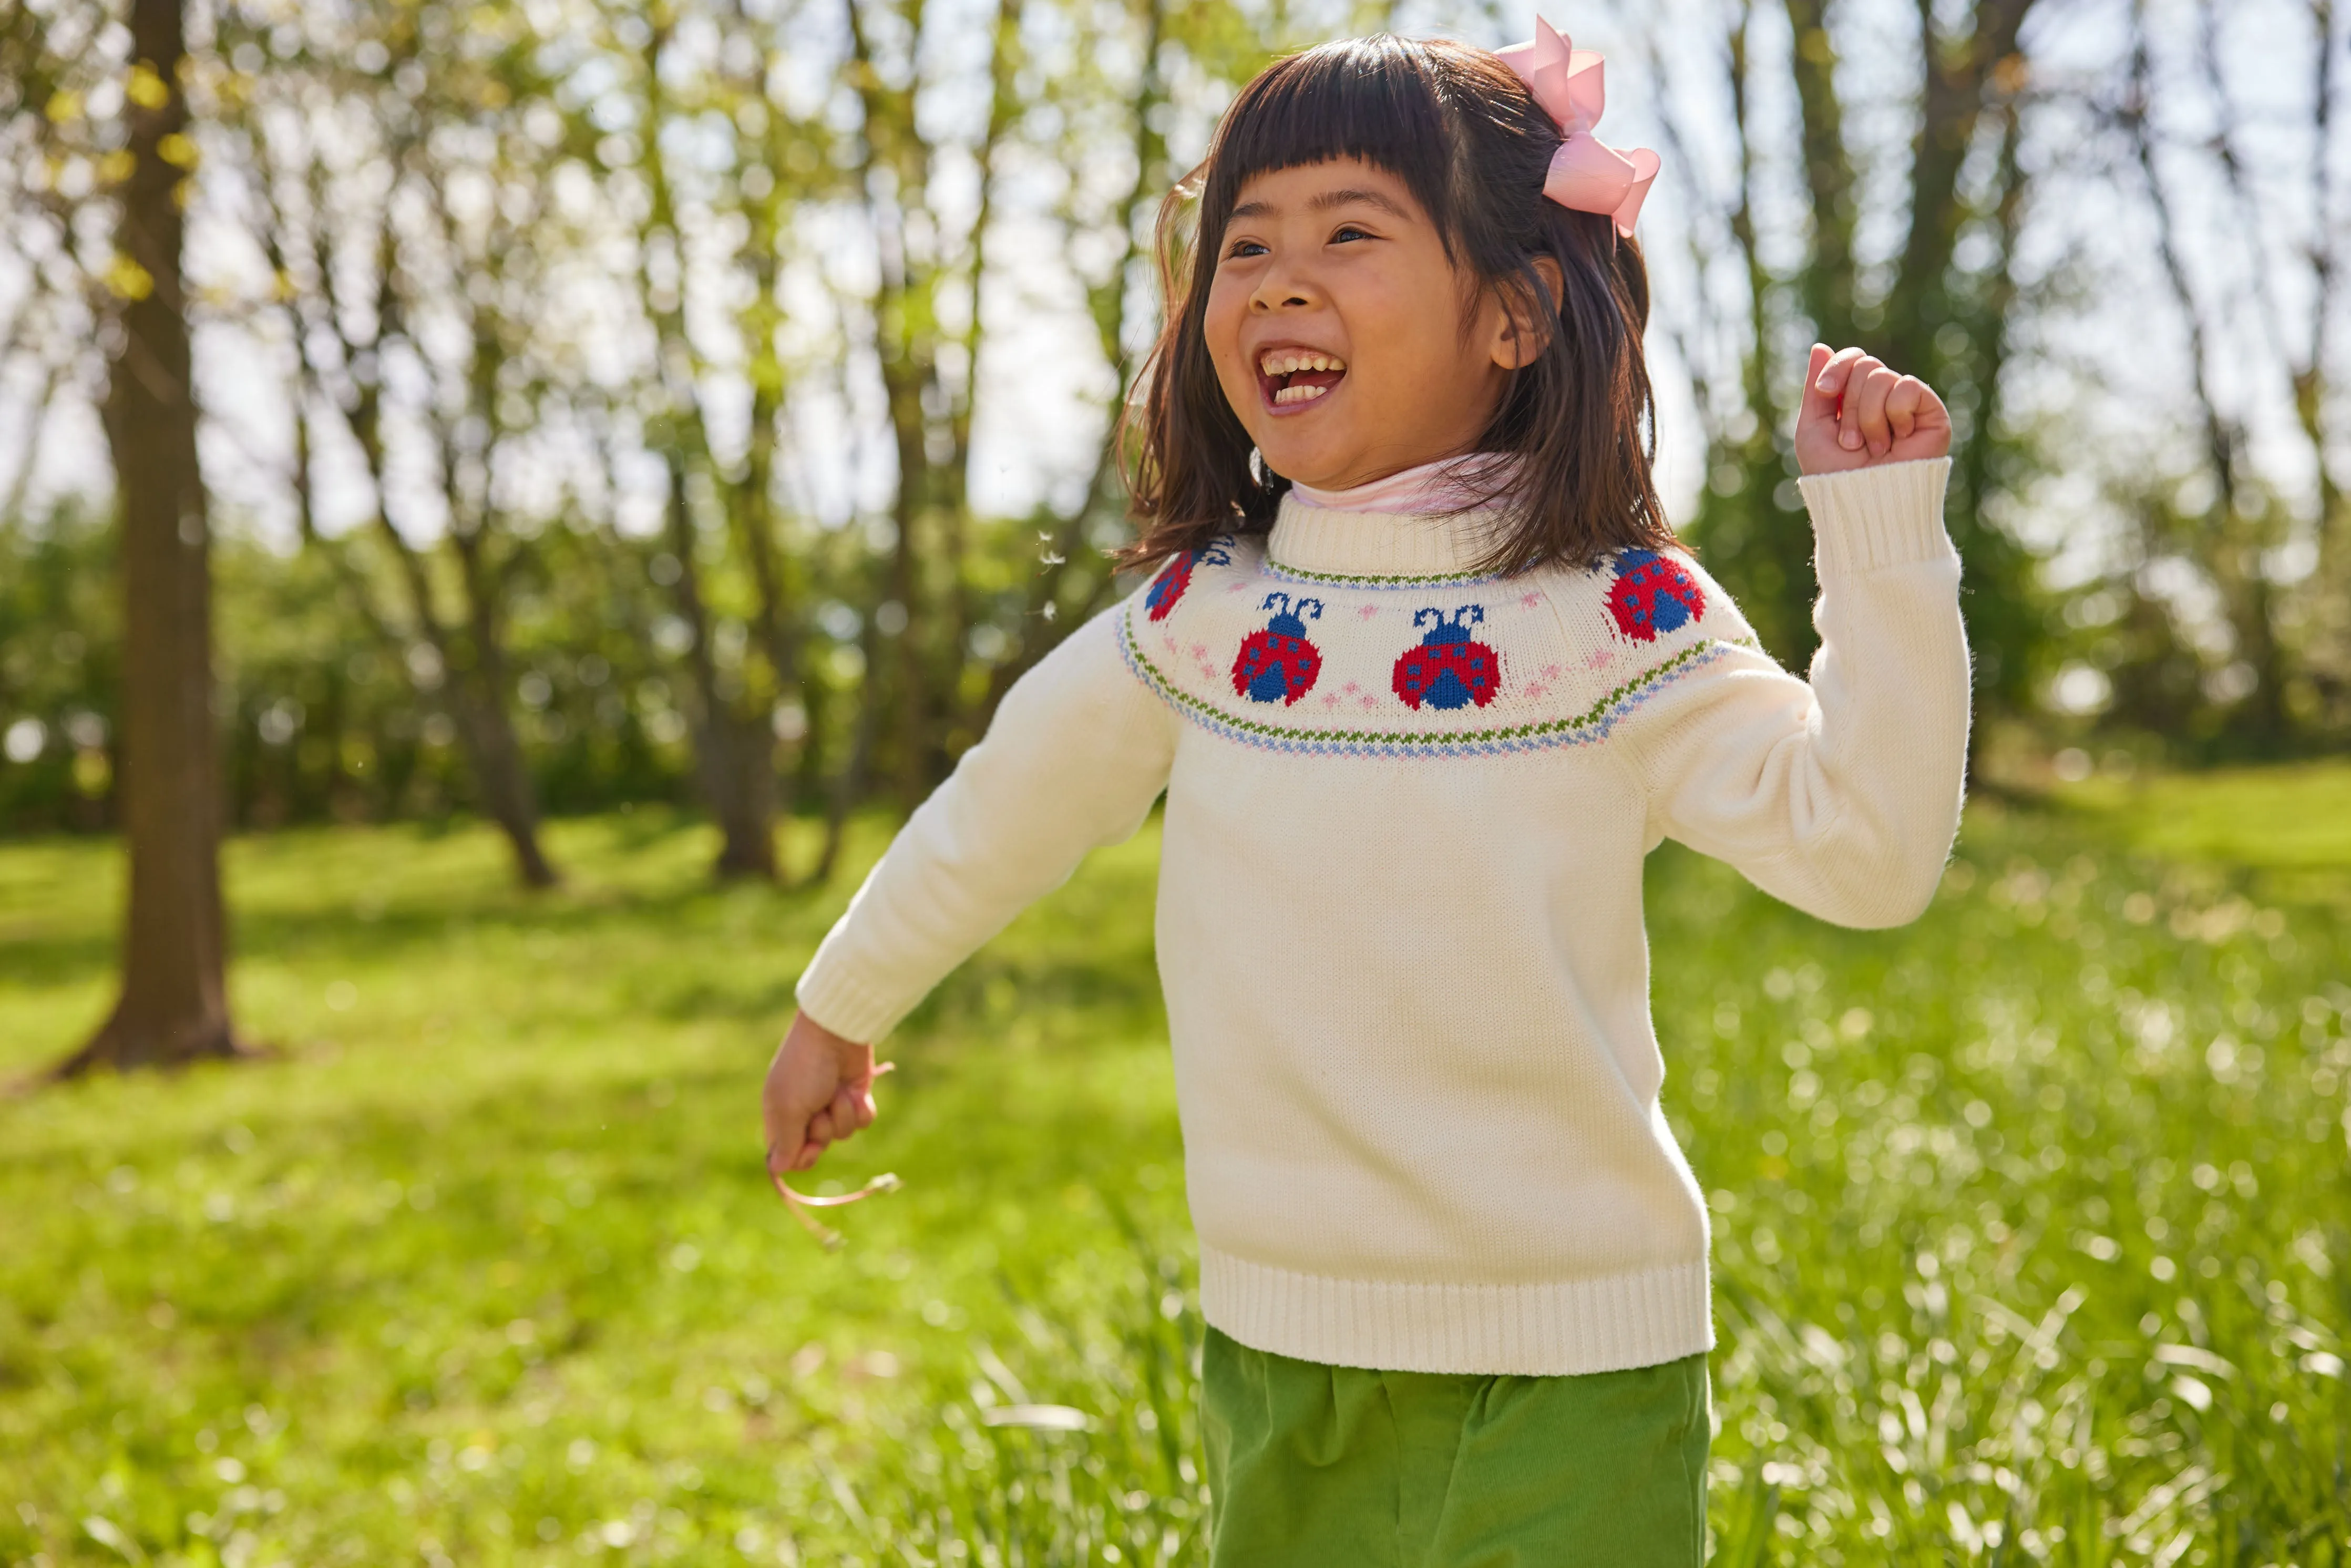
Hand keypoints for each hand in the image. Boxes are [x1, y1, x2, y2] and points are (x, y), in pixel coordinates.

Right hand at [762, 1010, 887, 1175]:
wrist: (836, 1032)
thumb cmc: (805, 1068)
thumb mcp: (788, 1107)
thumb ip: (785, 1142)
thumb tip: (778, 1170)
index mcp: (780, 1115)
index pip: (788, 1155)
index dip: (801, 1156)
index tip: (809, 1146)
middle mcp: (805, 1113)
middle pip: (818, 1147)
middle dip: (824, 1130)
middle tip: (819, 1108)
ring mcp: (831, 1105)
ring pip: (844, 1135)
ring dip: (843, 1114)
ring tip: (836, 1090)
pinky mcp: (854, 1096)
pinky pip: (863, 1122)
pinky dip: (860, 1108)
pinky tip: (855, 1091)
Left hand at [1794, 344, 1951, 474]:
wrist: (1863, 503)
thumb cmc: (1835, 475)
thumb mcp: (1813, 430)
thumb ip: (1816, 389)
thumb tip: (1820, 346)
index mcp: (1857, 398)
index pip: (1852, 359)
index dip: (1837, 368)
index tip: (1825, 392)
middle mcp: (1884, 398)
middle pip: (1865, 365)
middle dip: (1850, 406)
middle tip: (1851, 443)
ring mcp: (1908, 404)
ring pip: (1882, 376)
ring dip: (1868, 418)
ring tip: (1873, 449)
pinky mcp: (1931, 413)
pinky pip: (1907, 387)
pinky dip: (1894, 414)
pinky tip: (1898, 440)